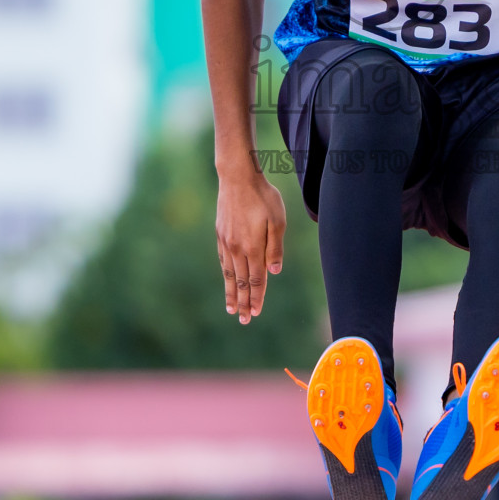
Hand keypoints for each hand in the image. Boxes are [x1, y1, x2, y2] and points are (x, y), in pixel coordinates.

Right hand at [215, 169, 286, 324]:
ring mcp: (227, 242)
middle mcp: (238, 249)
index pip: (256, 280)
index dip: (257, 298)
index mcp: (253, 247)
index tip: (255, 313)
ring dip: (232, 292)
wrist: (237, 178)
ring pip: (230, 274)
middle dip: (243, 302)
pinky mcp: (220, 235)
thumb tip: (274, 272)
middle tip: (243, 321)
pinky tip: (227, 280)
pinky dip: (226, 275)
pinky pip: (223, 261)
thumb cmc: (263, 197)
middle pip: (242, 282)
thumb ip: (275, 248)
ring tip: (231, 308)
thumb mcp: (278, 220)